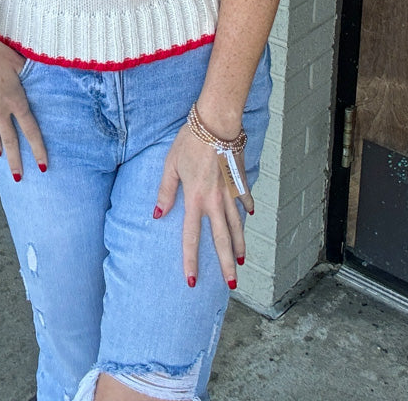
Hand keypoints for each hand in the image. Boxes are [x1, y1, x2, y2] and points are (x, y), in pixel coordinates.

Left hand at [154, 124, 252, 288]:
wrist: (216, 124)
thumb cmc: (190, 141)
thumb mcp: (170, 165)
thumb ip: (165, 192)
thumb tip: (157, 214)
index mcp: (195, 199)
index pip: (191, 237)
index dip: (191, 260)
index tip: (192, 280)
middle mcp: (214, 201)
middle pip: (222, 239)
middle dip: (226, 265)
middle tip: (231, 285)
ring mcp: (230, 192)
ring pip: (237, 225)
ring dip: (239, 245)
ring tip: (242, 261)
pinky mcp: (239, 180)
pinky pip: (244, 199)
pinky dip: (247, 209)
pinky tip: (249, 217)